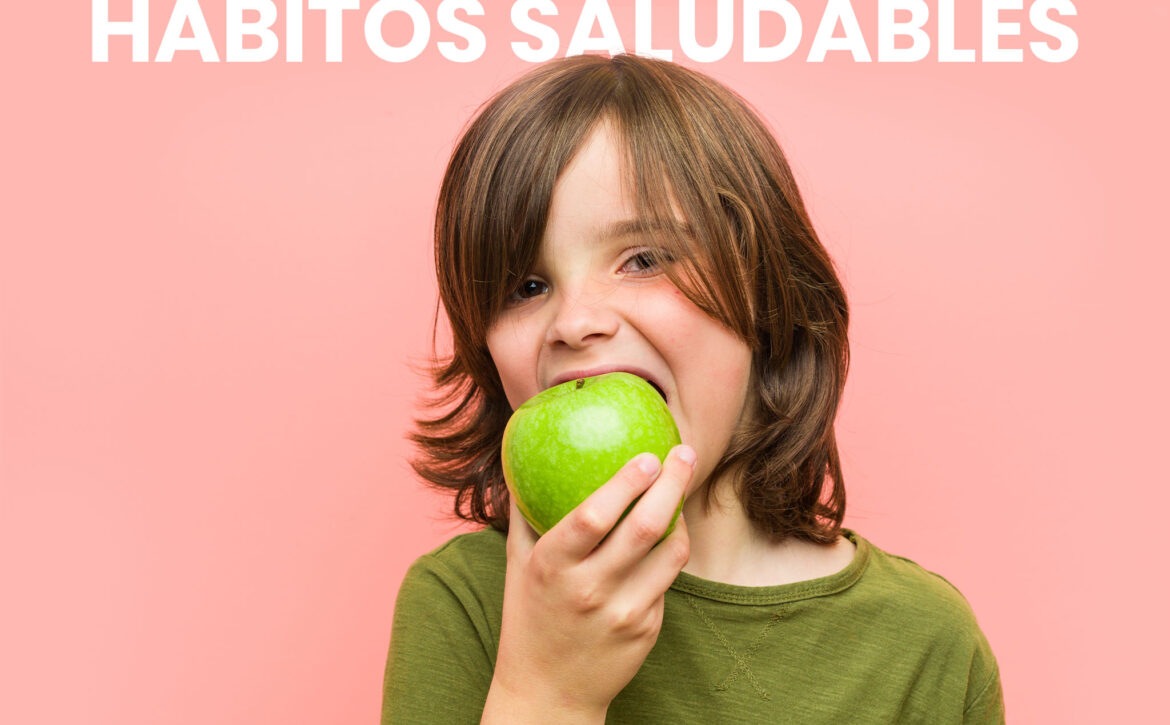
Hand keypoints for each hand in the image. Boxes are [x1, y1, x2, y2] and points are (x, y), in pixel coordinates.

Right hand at [481, 445, 695, 723]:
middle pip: (644, 527)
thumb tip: (522, 458)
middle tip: (684, 453)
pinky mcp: (646, 630)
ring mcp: (622, 612)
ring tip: (680, 490)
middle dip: (673, 483)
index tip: (646, 456)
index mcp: (552, 566)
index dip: (626, 482)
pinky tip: (669, 533)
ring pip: (670, 553)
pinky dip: (671, 551)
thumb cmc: (528, 616)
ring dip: (681, 516)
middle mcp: (589, 589)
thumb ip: (523, 513)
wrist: (548, 692)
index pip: (594, 515)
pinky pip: (667, 580)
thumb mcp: (516, 564)